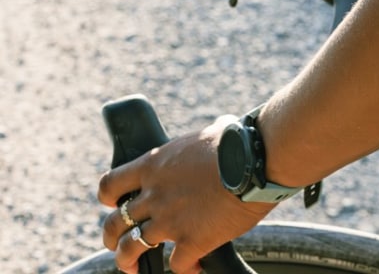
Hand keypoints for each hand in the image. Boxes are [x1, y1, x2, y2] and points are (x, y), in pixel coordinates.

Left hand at [97, 119, 273, 273]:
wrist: (259, 161)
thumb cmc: (241, 141)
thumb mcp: (211, 133)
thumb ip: (202, 141)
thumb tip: (221, 129)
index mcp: (155, 165)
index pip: (110, 184)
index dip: (109, 197)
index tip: (114, 203)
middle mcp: (155, 195)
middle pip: (113, 224)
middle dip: (111, 237)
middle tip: (118, 242)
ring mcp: (170, 221)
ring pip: (130, 250)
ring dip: (129, 261)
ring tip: (135, 267)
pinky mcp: (191, 242)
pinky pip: (175, 266)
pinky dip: (184, 269)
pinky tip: (194, 266)